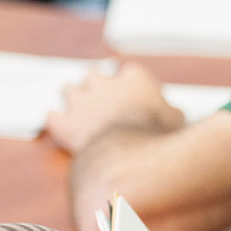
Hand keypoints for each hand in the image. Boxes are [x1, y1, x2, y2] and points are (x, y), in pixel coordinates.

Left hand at [46, 61, 183, 154]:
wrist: (130, 158)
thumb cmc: (157, 138)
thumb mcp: (178, 121)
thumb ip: (172, 113)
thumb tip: (175, 116)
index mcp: (134, 77)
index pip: (129, 73)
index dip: (131, 86)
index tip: (135, 98)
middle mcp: (104, 82)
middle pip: (94, 74)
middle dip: (97, 86)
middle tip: (103, 100)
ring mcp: (81, 101)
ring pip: (68, 90)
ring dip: (74, 100)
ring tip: (81, 113)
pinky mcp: (64, 123)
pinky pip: (52, 117)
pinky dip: (57, 122)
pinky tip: (63, 128)